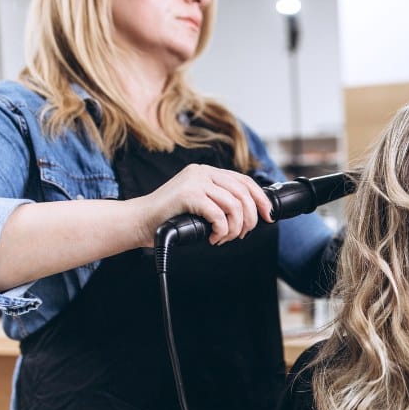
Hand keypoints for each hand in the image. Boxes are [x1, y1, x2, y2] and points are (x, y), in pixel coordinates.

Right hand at [134, 164, 274, 246]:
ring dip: (234, 228)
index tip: (268, 217)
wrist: (141, 222)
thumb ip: (220, 202)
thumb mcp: (201, 205)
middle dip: (250, 218)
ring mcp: (195, 181)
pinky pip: (219, 214)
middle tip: (243, 234)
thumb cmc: (170, 218)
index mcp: (207, 172)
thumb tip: (250, 215)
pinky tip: (213, 237)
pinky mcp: (188, 194)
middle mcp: (203, 172)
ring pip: (234, 205)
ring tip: (224, 237)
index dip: (260, 199)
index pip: (244, 181)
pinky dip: (221, 230)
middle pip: (243, 193)